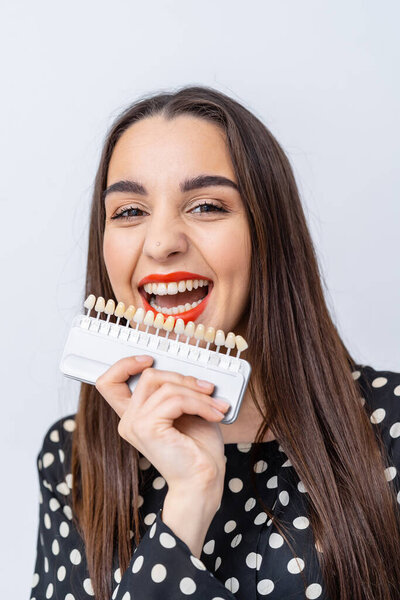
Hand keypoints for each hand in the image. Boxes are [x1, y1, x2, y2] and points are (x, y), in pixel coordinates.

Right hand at [95, 355, 229, 501]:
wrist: (203, 482)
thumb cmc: (197, 449)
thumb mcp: (186, 411)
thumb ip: (177, 389)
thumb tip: (189, 368)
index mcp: (134, 415)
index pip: (109, 382)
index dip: (125, 364)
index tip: (149, 359)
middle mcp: (129, 420)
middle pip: (147, 376)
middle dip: (182, 377)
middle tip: (207, 389)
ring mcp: (134, 424)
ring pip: (166, 387)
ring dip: (198, 394)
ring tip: (216, 406)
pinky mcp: (147, 428)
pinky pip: (176, 400)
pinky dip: (200, 403)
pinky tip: (214, 414)